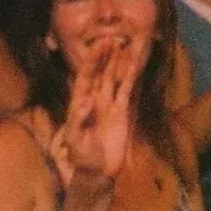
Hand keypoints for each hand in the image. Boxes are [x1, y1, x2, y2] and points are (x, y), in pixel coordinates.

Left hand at [50, 40, 139, 195]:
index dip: (92, 61)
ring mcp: (109, 104)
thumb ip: (79, 119)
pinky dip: (131, 77)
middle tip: (112, 38)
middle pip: (100, 73)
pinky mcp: (122, 112)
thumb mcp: (75, 139)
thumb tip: (88, 100)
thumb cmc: (82, 157)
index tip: (99, 46)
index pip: (85, 77)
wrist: (98, 171)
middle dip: (105, 56)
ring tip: (124, 45)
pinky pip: (127, 91)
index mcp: (79, 103)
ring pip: (114, 78)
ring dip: (118, 62)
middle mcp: (94, 100)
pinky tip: (135, 66)